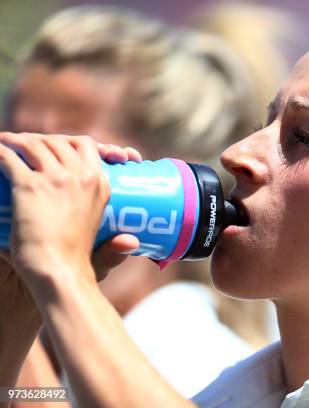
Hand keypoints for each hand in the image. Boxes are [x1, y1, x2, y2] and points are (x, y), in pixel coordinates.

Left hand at [0, 132, 141, 291]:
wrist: (59, 273)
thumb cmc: (78, 264)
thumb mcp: (104, 251)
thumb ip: (116, 249)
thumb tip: (132, 242)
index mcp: (100, 185)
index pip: (87, 145)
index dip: (72, 139)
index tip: (59, 143)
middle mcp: (81, 176)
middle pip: (58, 142)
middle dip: (41, 138)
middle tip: (27, 145)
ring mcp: (56, 179)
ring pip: (33, 144)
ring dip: (18, 140)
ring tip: (7, 142)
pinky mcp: (29, 186)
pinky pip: (9, 157)